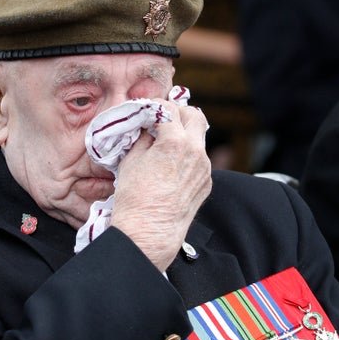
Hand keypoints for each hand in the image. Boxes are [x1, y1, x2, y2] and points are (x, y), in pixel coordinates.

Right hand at [111, 101, 211, 270]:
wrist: (147, 233)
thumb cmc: (134, 198)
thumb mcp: (131, 160)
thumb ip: (143, 138)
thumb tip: (149, 129)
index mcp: (175, 142)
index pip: (170, 109)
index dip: (157, 107)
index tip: (149, 110)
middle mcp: (196, 152)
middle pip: (195, 116)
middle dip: (179, 114)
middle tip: (164, 120)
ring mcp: (205, 168)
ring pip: (199, 139)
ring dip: (185, 135)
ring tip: (166, 145)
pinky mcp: (207, 183)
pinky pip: (200, 160)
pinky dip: (188, 156)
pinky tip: (172, 167)